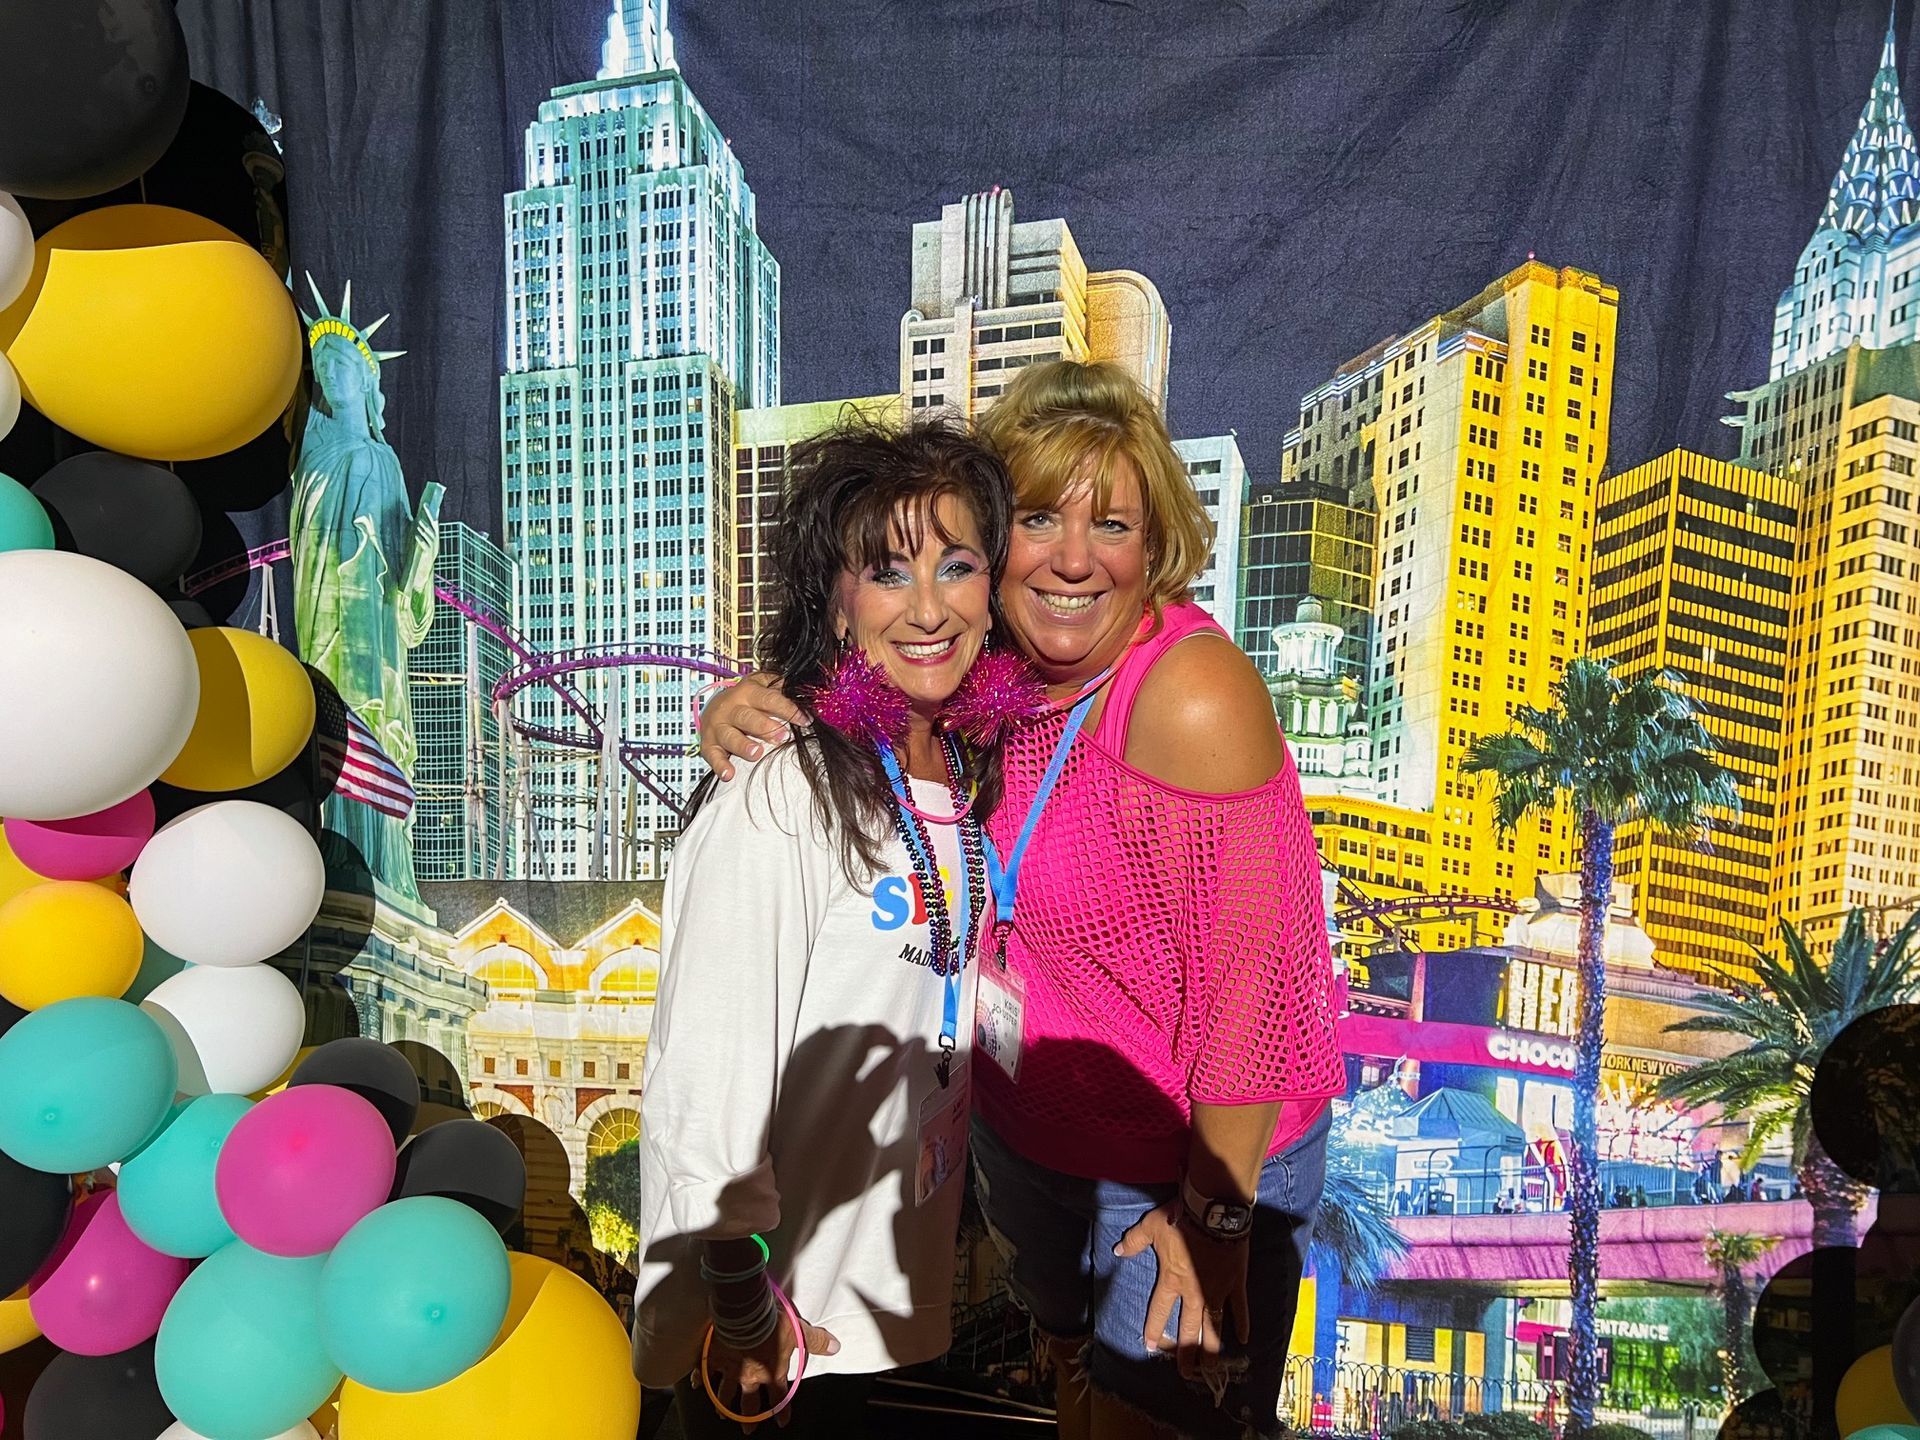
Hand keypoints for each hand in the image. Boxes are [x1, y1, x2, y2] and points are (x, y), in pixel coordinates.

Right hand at [699, 672, 804, 779]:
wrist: (713, 706)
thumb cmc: (746, 699)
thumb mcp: (761, 686)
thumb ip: (779, 687)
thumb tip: (801, 692)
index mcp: (747, 692)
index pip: (769, 699)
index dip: (788, 710)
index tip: (805, 720)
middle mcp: (730, 708)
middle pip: (747, 717)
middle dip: (765, 727)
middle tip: (782, 736)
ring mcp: (718, 726)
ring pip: (729, 735)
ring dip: (742, 745)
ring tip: (756, 753)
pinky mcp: (708, 744)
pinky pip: (712, 755)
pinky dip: (720, 765)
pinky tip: (729, 773)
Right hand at [700, 1315, 839, 1431]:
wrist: (745, 1313)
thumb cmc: (772, 1323)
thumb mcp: (799, 1330)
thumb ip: (817, 1340)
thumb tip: (835, 1347)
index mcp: (772, 1372)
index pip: (779, 1398)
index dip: (782, 1411)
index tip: (782, 1421)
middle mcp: (750, 1376)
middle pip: (748, 1404)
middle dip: (749, 1418)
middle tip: (748, 1429)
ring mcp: (729, 1369)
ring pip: (725, 1394)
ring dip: (723, 1404)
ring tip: (721, 1412)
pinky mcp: (713, 1358)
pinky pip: (704, 1373)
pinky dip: (700, 1379)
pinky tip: (697, 1385)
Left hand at [1114, 1204, 1249, 1380]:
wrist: (1213, 1212)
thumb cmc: (1180, 1220)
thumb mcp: (1150, 1227)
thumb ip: (1134, 1241)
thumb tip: (1117, 1250)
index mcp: (1171, 1281)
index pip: (1160, 1311)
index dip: (1154, 1329)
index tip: (1151, 1346)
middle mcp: (1194, 1293)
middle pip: (1189, 1328)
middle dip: (1186, 1352)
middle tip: (1186, 1373)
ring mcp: (1217, 1291)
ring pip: (1214, 1326)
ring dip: (1212, 1347)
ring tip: (1211, 1367)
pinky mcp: (1236, 1284)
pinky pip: (1239, 1308)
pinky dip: (1242, 1323)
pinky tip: (1243, 1340)